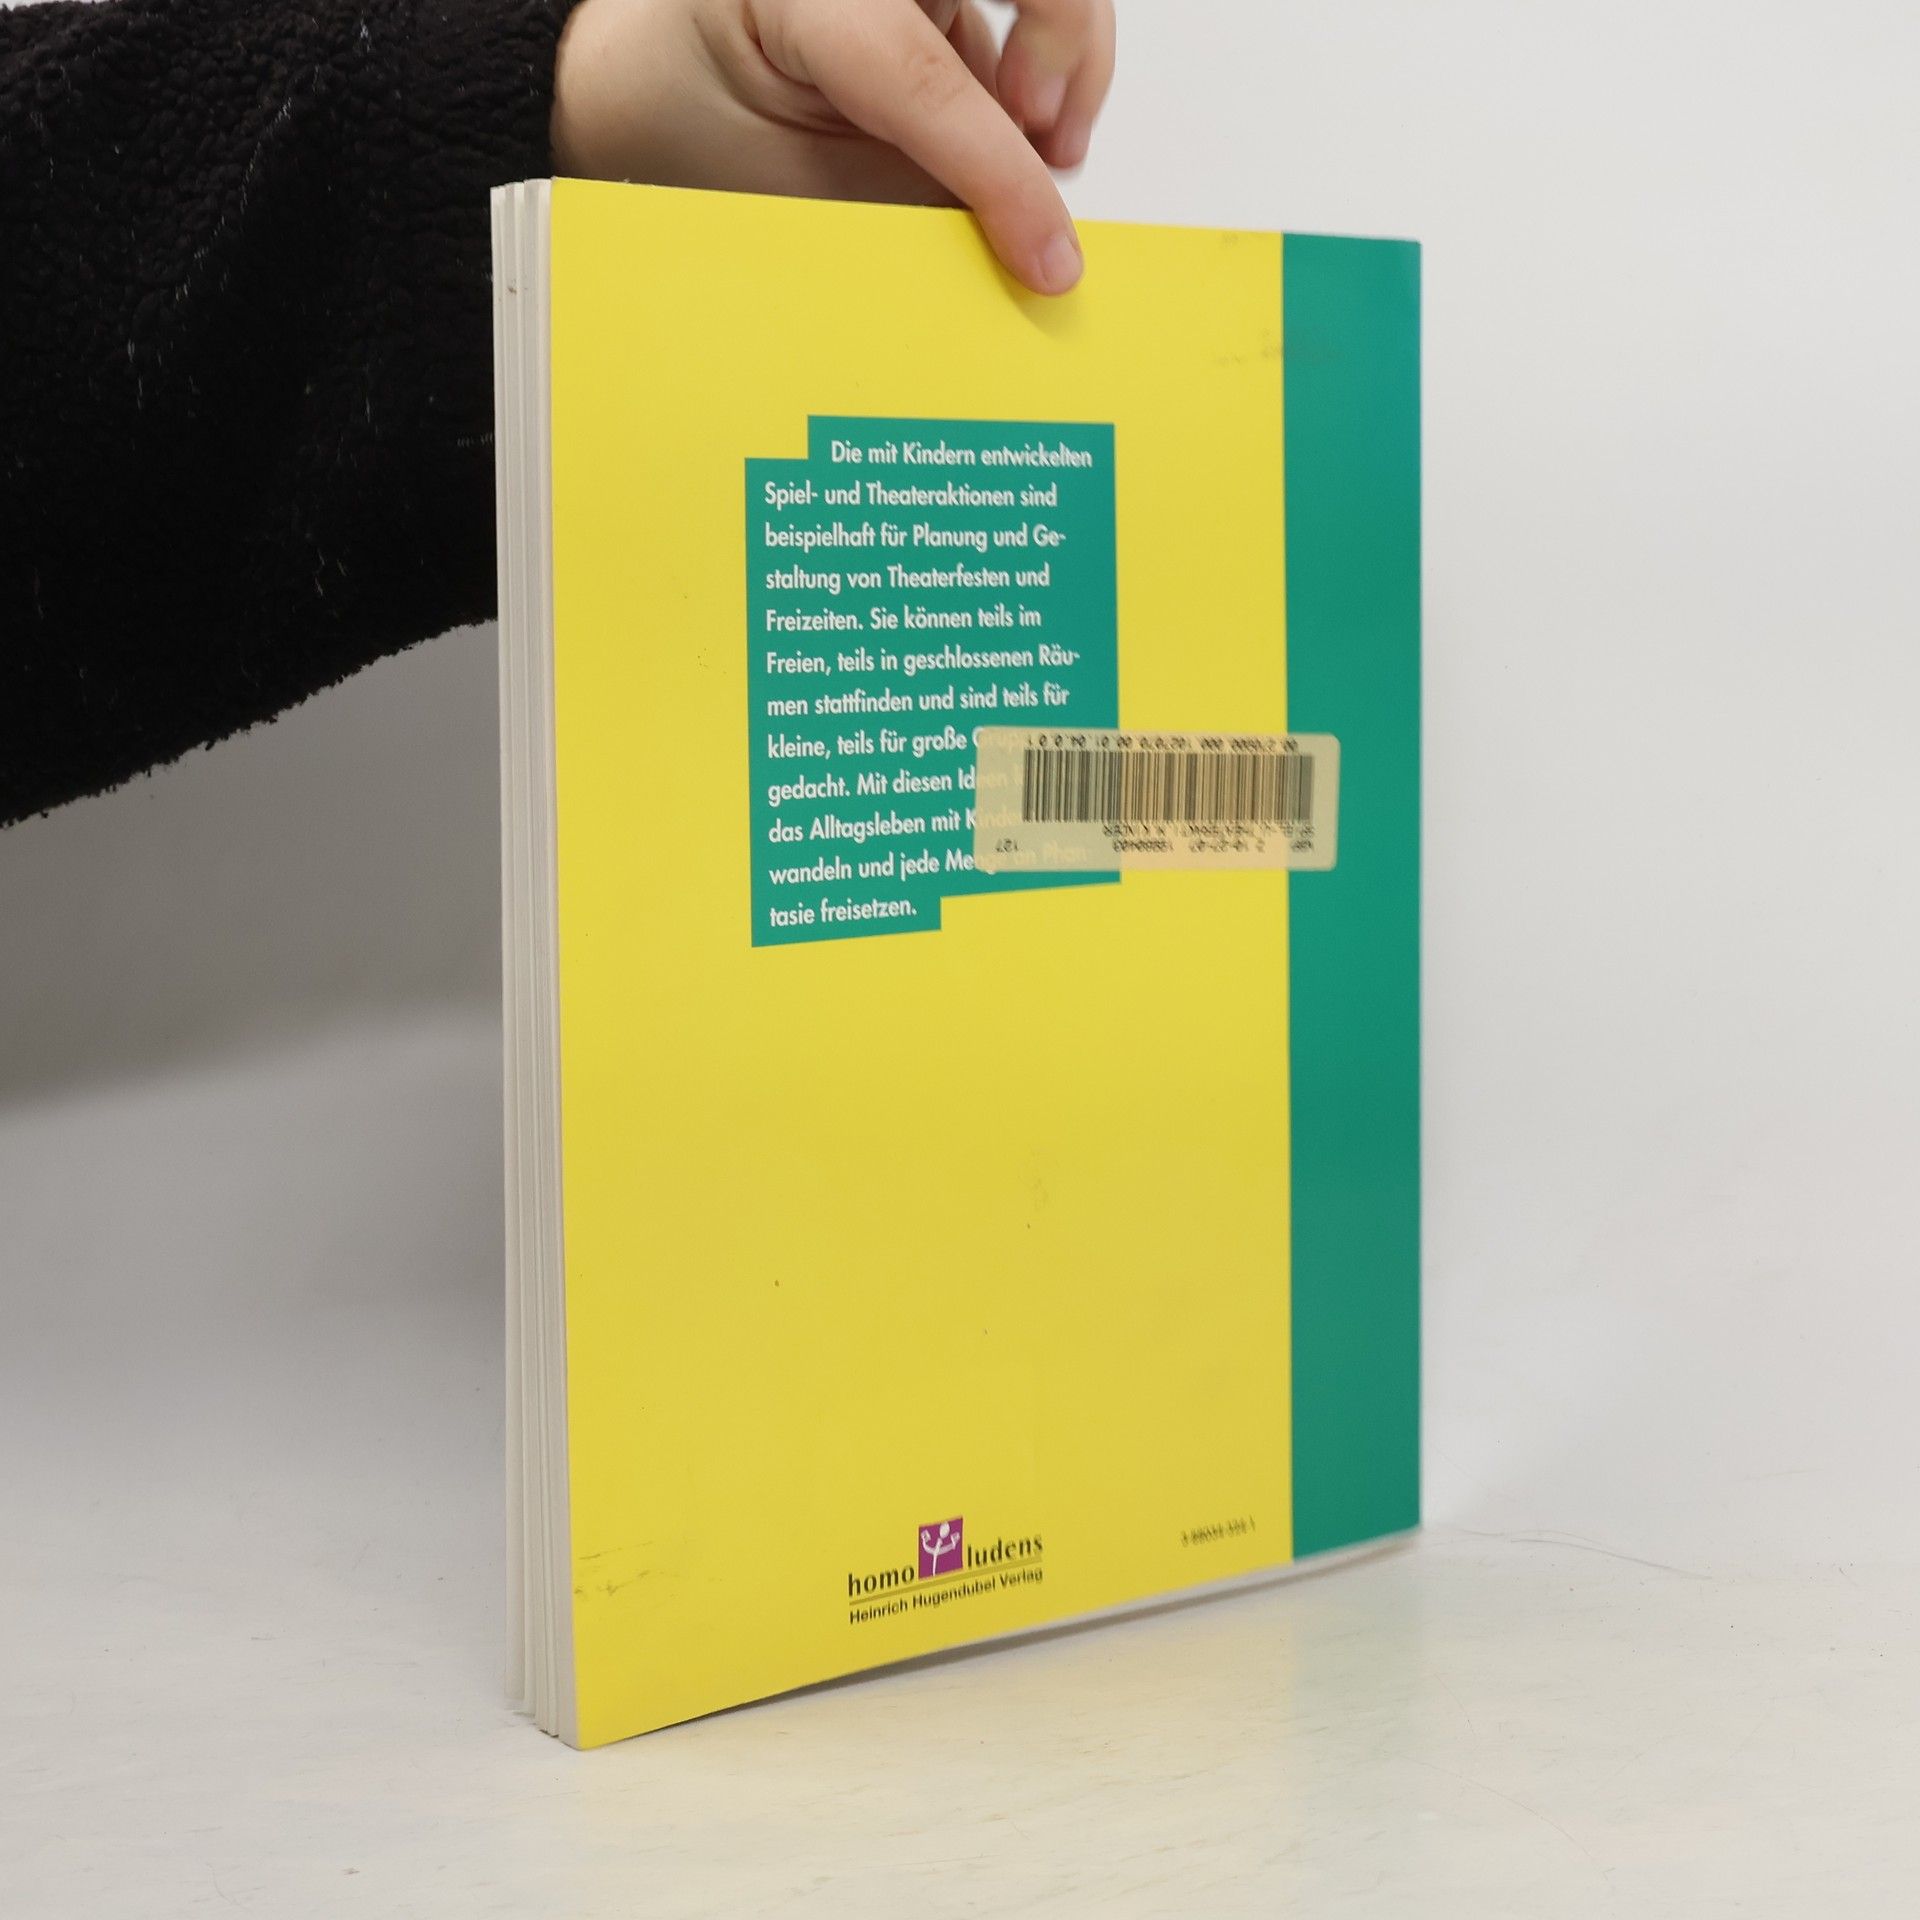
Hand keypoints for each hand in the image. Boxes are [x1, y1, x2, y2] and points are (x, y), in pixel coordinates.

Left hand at [549, 0, 1114, 294]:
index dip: (1004, 177)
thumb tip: (1010, 243)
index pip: (924, 79)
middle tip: (1049, 144)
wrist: (638, 74)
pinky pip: (1006, 14)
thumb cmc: (681, 116)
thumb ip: (899, 202)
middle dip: (1066, 51)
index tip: (1048, 257)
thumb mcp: (783, 185)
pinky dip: (1027, 72)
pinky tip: (1003, 127)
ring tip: (1035, 145)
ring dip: (1056, 64)